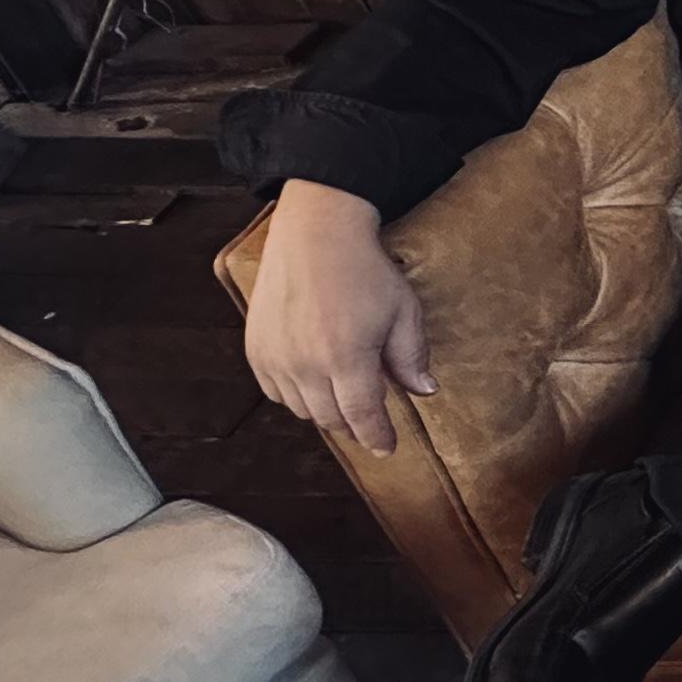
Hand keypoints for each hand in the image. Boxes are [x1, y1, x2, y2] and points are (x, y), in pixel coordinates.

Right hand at [243, 178, 431, 456]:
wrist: (315, 233)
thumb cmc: (365, 269)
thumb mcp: (403, 310)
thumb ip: (411, 356)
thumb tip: (425, 392)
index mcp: (346, 358)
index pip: (362, 416)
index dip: (377, 437)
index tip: (386, 449)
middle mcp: (305, 364)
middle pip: (331, 418)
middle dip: (354, 425)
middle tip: (370, 423)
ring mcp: (275, 357)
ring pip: (301, 409)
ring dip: (325, 410)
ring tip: (344, 398)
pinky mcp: (256, 348)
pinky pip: (275, 391)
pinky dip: (295, 395)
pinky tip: (313, 382)